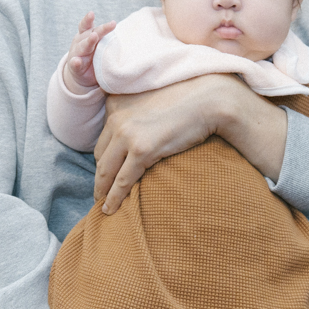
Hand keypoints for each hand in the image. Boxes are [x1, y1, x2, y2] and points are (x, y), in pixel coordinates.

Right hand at [64, 12, 115, 91]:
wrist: (81, 76)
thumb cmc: (93, 56)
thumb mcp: (98, 45)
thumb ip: (106, 38)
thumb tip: (129, 33)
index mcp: (85, 35)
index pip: (86, 25)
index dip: (88, 19)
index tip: (91, 13)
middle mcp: (80, 42)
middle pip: (89, 34)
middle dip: (100, 30)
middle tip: (111, 25)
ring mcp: (76, 54)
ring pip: (82, 47)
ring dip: (88, 42)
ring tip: (94, 37)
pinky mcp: (75, 67)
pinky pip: (75, 64)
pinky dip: (76, 62)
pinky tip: (76, 61)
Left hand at [92, 74, 285, 213]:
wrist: (208, 100)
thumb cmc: (187, 101)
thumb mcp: (152, 101)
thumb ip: (138, 114)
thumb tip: (138, 134)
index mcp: (116, 103)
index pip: (103, 137)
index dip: (103, 158)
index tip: (105, 172)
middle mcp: (116, 116)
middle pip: (100, 154)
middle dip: (100, 176)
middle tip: (101, 192)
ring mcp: (127, 133)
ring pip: (106, 170)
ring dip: (102, 190)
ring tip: (103, 204)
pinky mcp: (141, 149)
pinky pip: (122, 180)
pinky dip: (114, 197)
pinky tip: (111, 208)